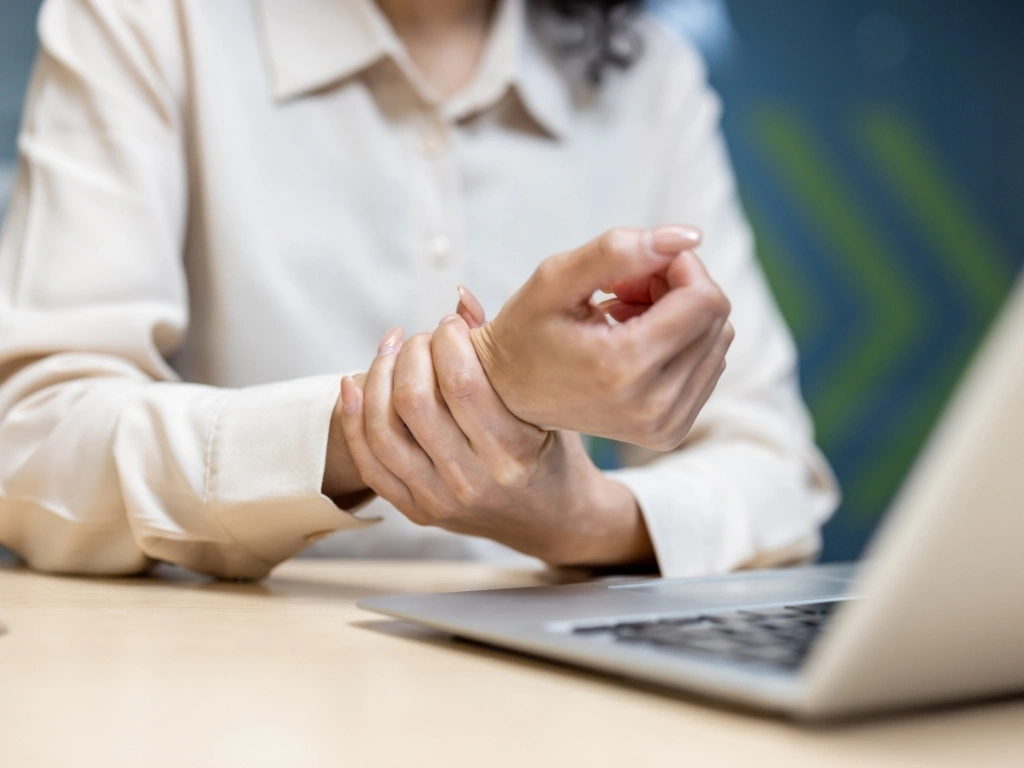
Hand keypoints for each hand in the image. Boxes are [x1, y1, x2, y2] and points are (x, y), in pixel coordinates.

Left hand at [337, 318, 653, 566]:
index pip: (461, 383)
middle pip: (414, 402)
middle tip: (422, 339)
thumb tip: (459, 298)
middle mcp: (473, 482)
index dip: (446, 339)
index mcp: (513, 454)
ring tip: (391, 352)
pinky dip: (353, 417)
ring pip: (383, 429)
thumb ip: (501, 353)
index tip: (450, 323)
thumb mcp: (544, 405)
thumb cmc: (552, 455)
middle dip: (411, 354)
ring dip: (377, 376)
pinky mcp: (417, 510)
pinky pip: (369, 461)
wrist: (552, 520)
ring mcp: (440, 501)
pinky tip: (355, 384)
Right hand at [467, 226, 734, 450]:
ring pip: (718, 341)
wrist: (508, 397)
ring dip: (680, 315)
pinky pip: (709, 366)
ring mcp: (666, 426)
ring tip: (625, 316)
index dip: (678, 266)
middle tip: (623, 289)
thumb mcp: (556, 278)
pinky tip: (636, 340)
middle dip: (677, 288)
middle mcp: (653, 406)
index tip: (635, 267)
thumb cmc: (527, 331)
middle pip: (716, 319)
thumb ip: (619, 250)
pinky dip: (680, 342)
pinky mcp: (671, 432)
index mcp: (624, 368)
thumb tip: (689, 237)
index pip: (704, 299)